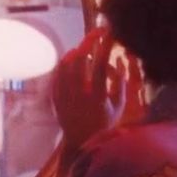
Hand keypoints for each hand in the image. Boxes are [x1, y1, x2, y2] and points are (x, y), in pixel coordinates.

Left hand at [53, 27, 145, 157]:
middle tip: (98, 32)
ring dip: (77, 50)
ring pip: (66, 64)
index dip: (104, 46)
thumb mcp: (119, 107)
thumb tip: (119, 60)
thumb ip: (121, 82)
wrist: (82, 144)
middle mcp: (78, 95)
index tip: (110, 33)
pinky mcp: (56, 97)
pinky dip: (65, 62)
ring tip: (87, 46)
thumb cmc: (105, 124)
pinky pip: (57, 73)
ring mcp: (64, 96)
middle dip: (89, 40)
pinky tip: (72, 58)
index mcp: (97, 97)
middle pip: (79, 59)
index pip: (99, 65)